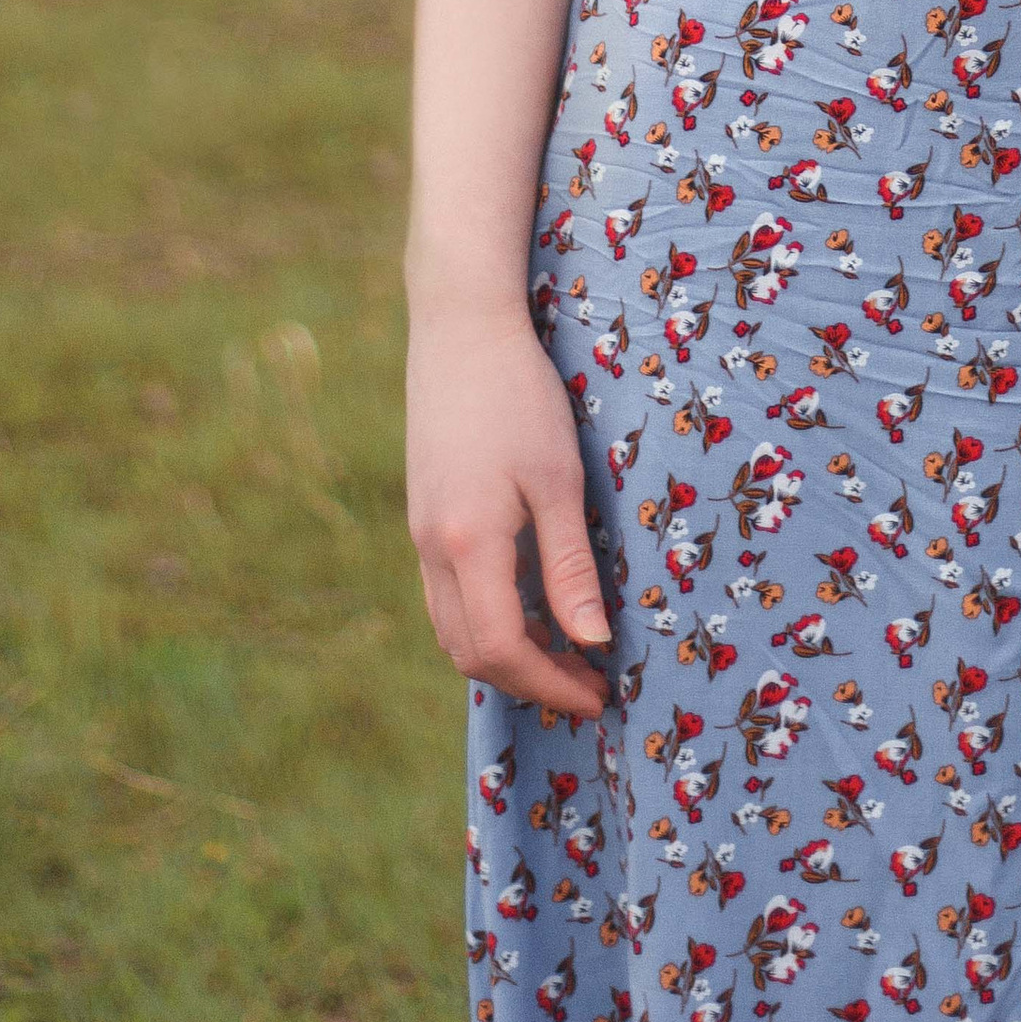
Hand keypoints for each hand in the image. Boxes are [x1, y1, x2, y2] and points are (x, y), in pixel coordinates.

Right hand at [407, 308, 611, 717]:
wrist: (460, 327)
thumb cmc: (520, 395)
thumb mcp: (557, 479)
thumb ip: (570, 567)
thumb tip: (592, 643)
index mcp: (467, 544)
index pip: (503, 650)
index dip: (551, 684)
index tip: (600, 694)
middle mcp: (432, 549)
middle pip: (471, 652)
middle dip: (529, 681)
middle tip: (590, 682)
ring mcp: (420, 532)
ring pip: (453, 627)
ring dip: (506, 654)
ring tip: (567, 650)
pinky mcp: (423, 514)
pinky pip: (447, 594)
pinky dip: (487, 618)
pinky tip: (531, 602)